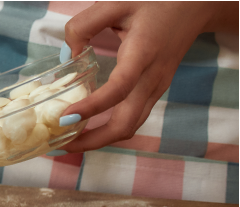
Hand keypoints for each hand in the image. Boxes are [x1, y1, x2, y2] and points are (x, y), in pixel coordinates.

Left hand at [59, 2, 236, 152]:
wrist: (196, 6)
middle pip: (126, 124)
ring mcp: (157, 87)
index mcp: (143, 54)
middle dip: (92, 141)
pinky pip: (133, 117)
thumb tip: (68, 56)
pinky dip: (110, 127)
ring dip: (100, 139)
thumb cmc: (156, 1)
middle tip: (60, 144)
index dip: (92, 107)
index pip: (119, 89)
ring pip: (131, 126)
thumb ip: (83, 26)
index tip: (64, 118)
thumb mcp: (115, 3)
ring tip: (69, 140)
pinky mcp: (155, 89)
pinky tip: (87, 124)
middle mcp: (153, 78)